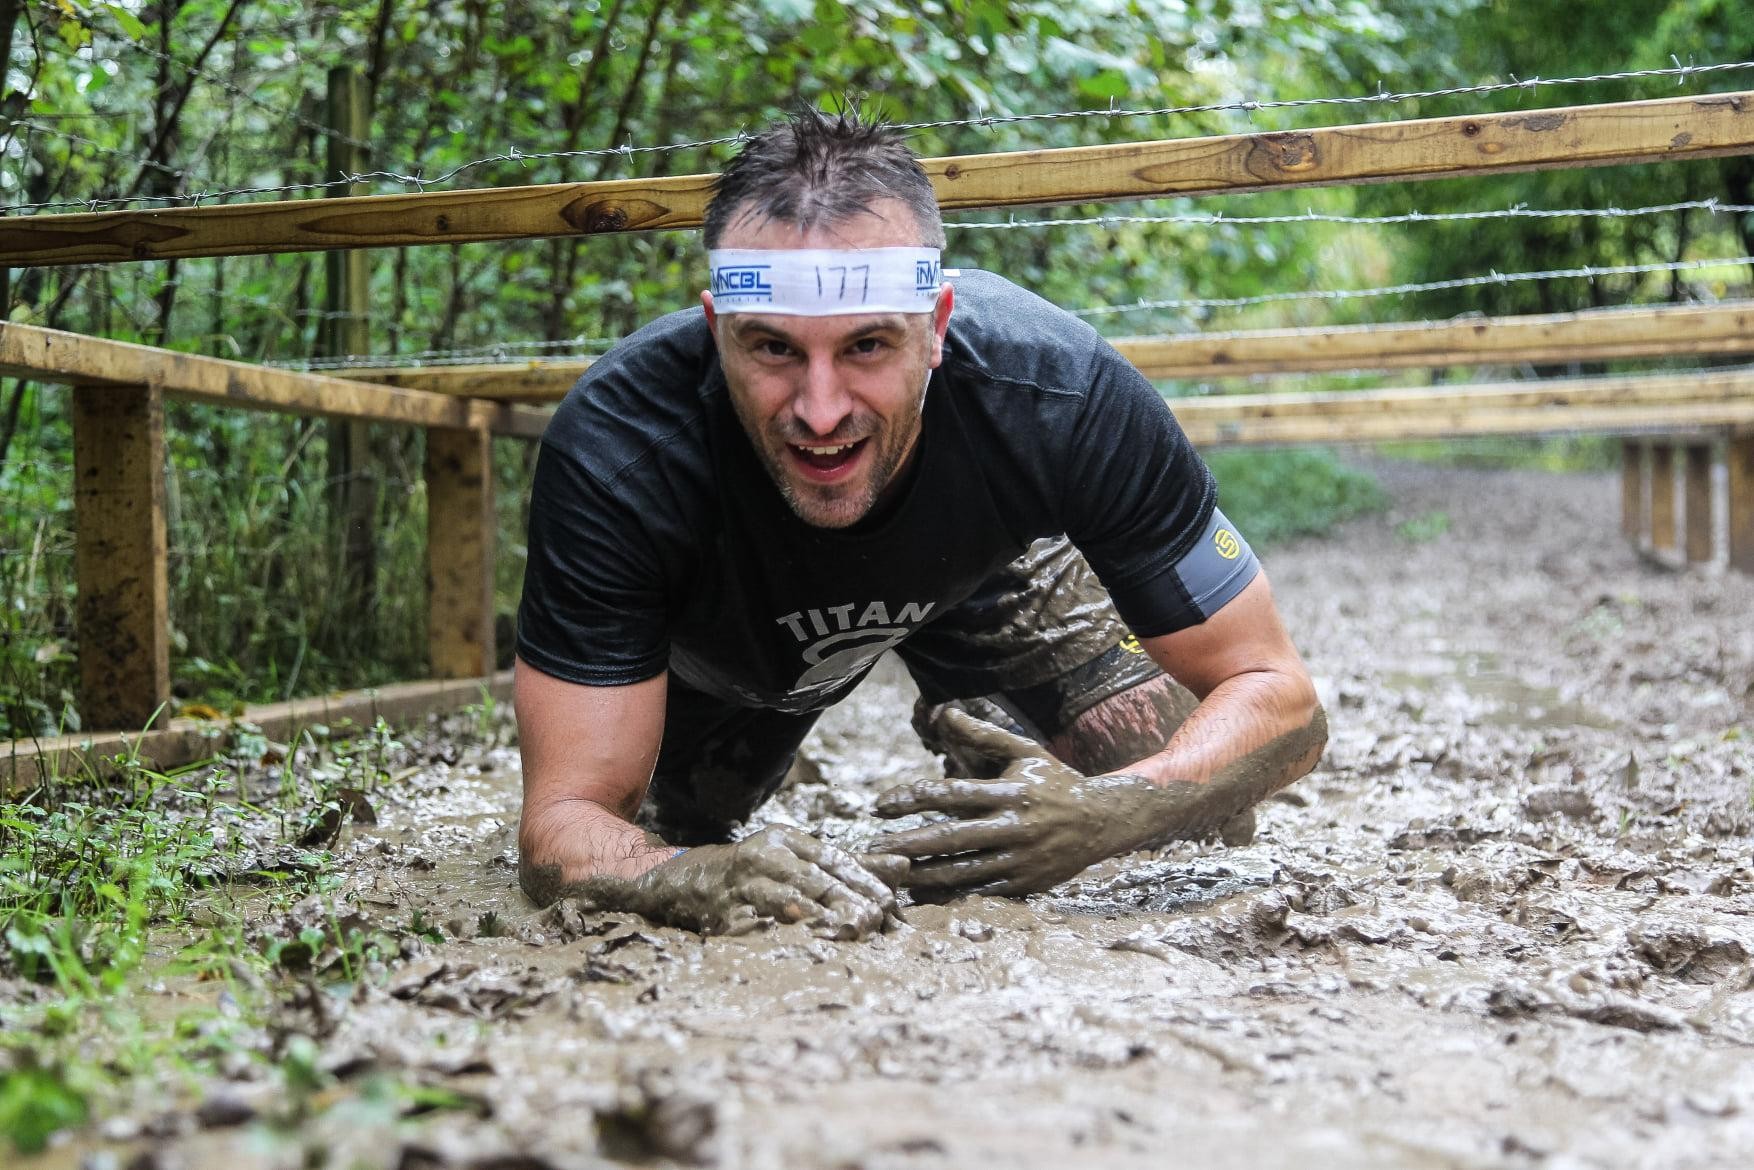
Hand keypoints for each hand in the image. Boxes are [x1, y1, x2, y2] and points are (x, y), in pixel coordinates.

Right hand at [597, 825, 908, 939]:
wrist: (677, 881)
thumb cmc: (751, 873)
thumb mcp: (796, 860)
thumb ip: (850, 865)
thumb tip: (904, 865)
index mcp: (785, 840)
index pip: (833, 858)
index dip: (864, 880)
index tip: (891, 903)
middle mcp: (763, 856)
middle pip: (814, 879)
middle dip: (848, 901)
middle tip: (876, 922)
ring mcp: (740, 885)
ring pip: (786, 900)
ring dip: (819, 918)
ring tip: (848, 933)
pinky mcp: (721, 916)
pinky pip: (753, 928)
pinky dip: (778, 938)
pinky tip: (801, 948)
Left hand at [873, 707, 1177, 896]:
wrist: (1103, 821)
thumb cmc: (1055, 781)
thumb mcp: (1024, 752)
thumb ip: (983, 734)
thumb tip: (943, 712)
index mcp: (1010, 792)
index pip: (951, 794)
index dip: (912, 798)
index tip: (879, 804)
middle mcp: (1014, 827)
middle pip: (951, 837)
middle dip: (908, 843)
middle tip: (873, 847)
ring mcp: (1020, 859)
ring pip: (963, 870)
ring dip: (922, 874)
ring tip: (891, 873)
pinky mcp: (1025, 883)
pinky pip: (981, 890)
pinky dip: (950, 893)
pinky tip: (923, 892)